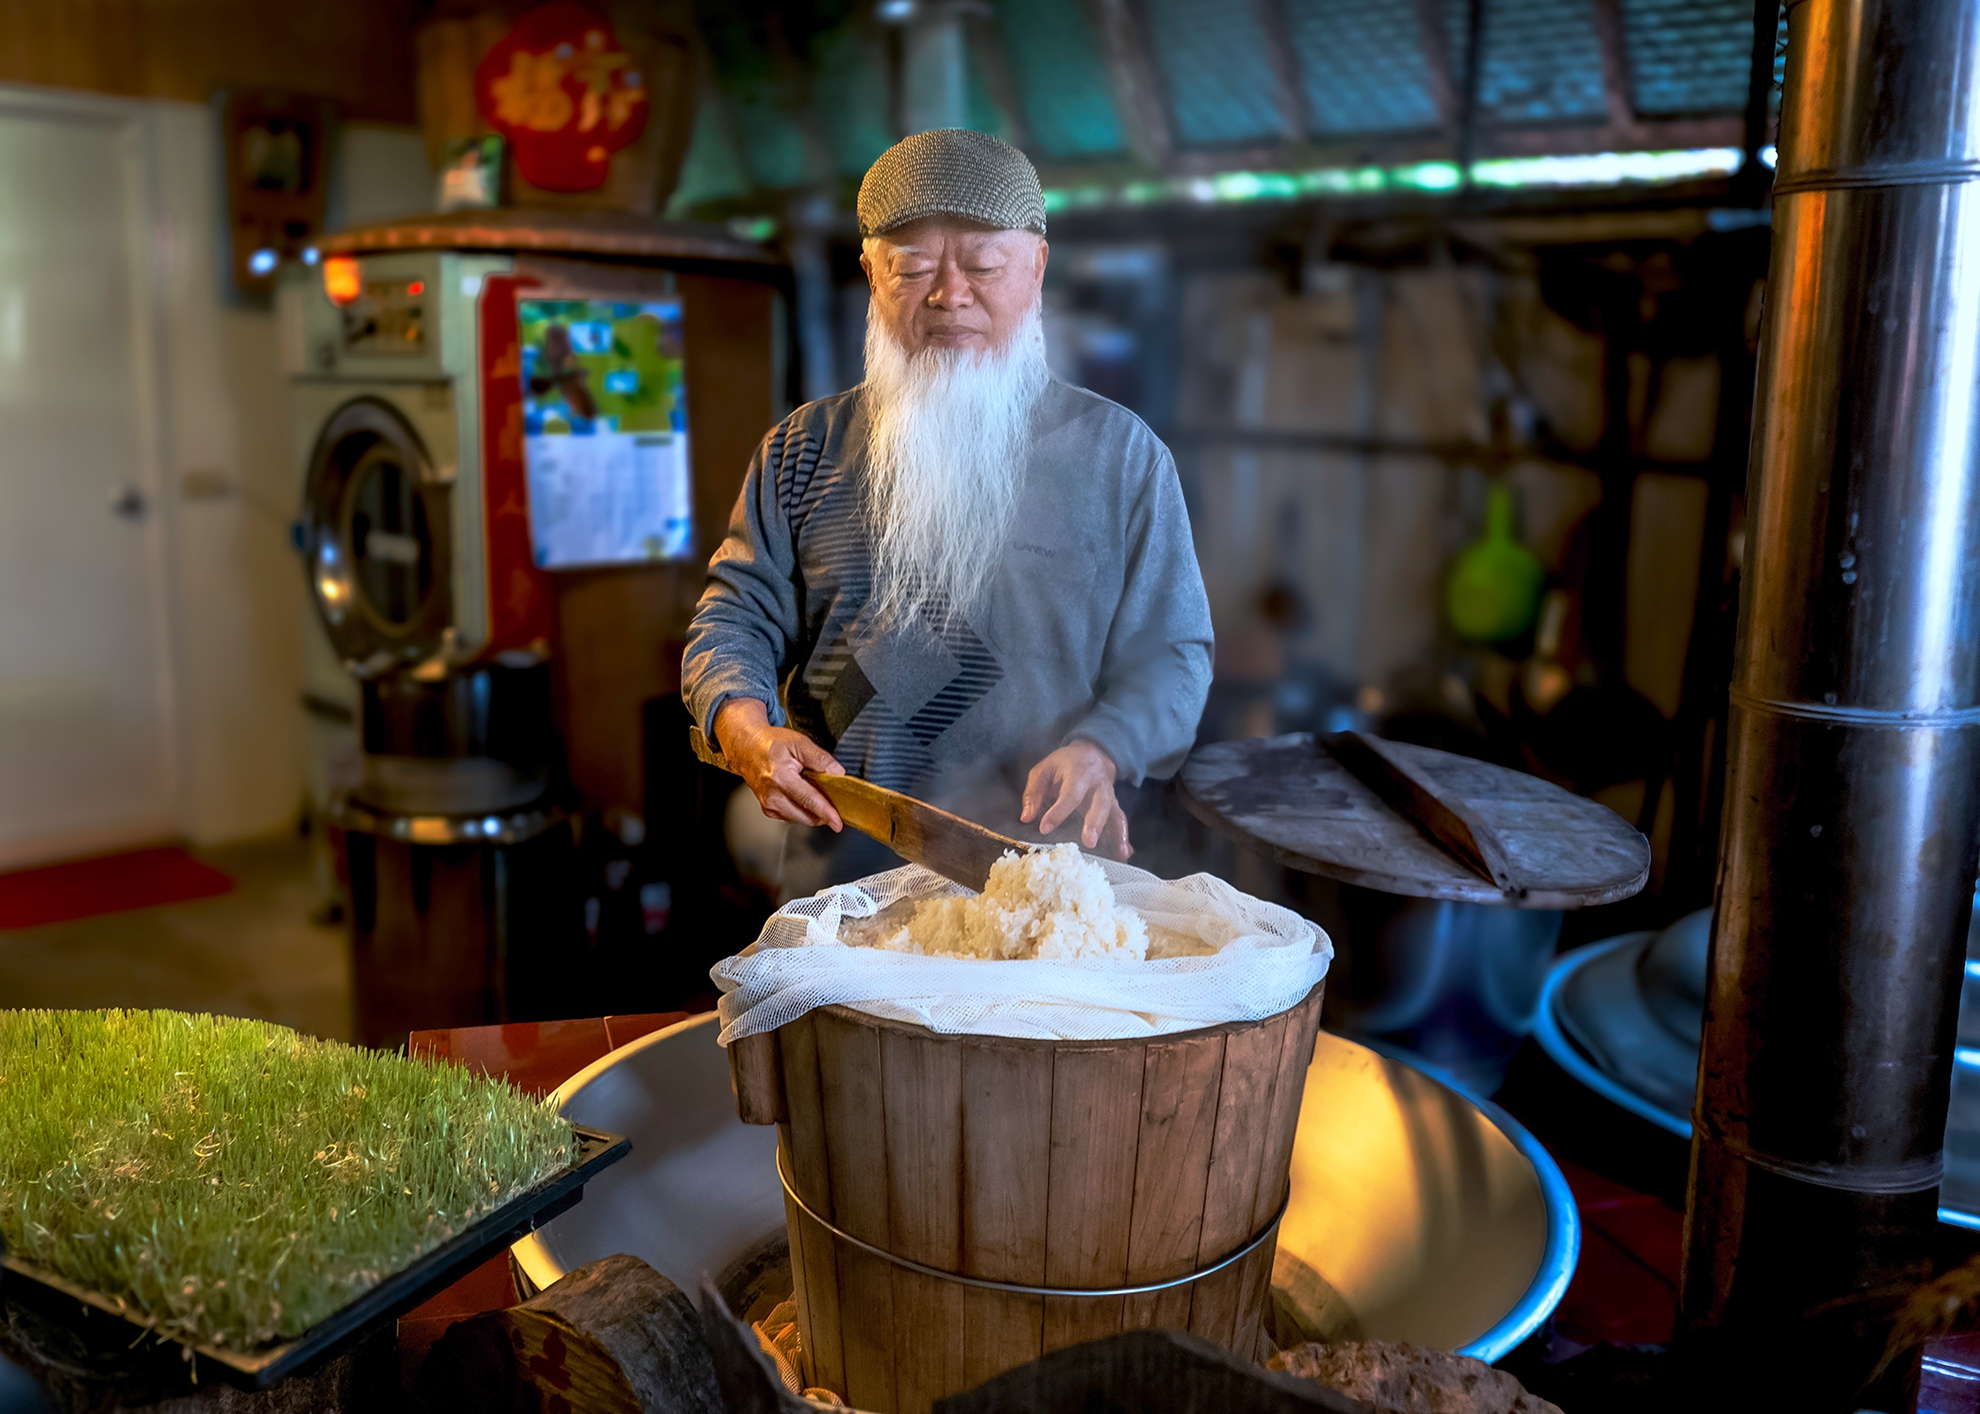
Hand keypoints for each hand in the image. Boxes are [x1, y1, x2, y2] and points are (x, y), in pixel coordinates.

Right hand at [713, 698, 844, 829]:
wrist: (747, 749)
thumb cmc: (772, 744)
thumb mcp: (799, 743)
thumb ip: (820, 759)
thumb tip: (838, 774)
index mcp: (780, 778)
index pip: (808, 799)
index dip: (826, 812)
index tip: (838, 823)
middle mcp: (772, 795)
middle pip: (806, 815)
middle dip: (824, 812)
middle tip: (831, 796)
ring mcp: (769, 805)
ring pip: (801, 819)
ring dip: (813, 811)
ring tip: (813, 790)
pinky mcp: (768, 810)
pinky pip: (793, 816)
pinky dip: (802, 810)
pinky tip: (801, 794)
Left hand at [1021, 741, 1131, 859]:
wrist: (1092, 753)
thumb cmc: (1063, 765)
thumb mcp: (1043, 770)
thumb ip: (1033, 793)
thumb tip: (1026, 818)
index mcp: (1079, 773)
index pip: (1070, 794)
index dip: (1058, 812)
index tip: (1044, 828)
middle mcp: (1098, 785)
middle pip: (1099, 804)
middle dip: (1095, 824)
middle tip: (1088, 842)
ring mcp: (1109, 796)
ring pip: (1115, 814)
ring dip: (1117, 834)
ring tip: (1119, 853)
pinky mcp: (1114, 806)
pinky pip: (1121, 821)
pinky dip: (1124, 838)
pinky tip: (1125, 854)